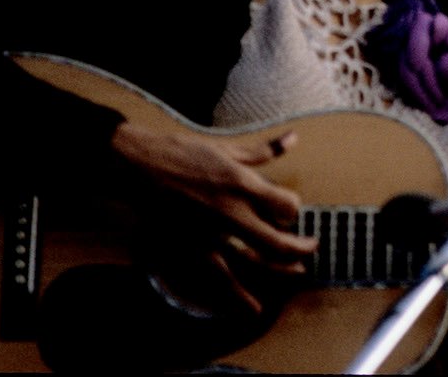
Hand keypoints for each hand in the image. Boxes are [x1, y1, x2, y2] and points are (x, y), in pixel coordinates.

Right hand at [109, 121, 318, 311]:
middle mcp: (231, 212)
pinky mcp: (191, 249)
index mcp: (242, 183)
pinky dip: (239, 297)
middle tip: (311, 247)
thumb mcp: (226, 148)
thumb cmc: (183, 153)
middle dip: (300, 247)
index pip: (286, 205)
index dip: (293, 209)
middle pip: (277, 241)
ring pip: (255, 263)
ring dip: (280, 271)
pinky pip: (220, 280)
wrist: (137, 166)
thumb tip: (293, 138)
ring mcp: (211, 235)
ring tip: (297, 273)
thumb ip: (262, 151)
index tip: (290, 211)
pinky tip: (255, 309)